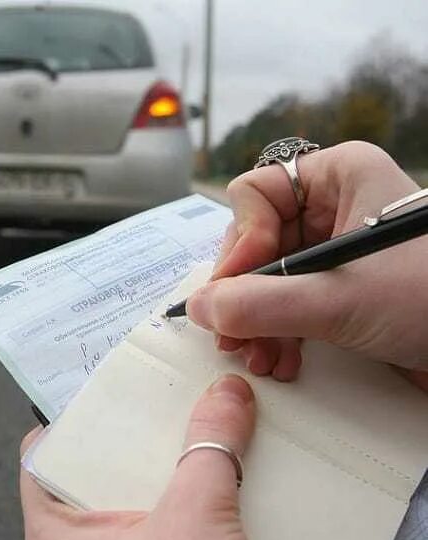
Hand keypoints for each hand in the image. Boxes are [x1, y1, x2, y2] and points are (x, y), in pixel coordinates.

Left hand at [20, 375, 256, 539]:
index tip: (101, 389)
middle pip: (91, 473)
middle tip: (155, 409)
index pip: (42, 456)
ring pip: (126, 502)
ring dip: (158, 474)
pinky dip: (178, 505)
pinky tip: (207, 488)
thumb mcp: (197, 518)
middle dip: (127, 442)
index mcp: (56, 535)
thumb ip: (209, 449)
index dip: (70, 418)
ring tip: (184, 441)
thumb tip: (224, 398)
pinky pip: (154, 529)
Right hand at [186, 141, 427, 385]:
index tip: (237, 290)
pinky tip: (279, 360)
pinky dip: (276, 331)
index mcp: (339, 176)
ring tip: (259, 358)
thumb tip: (199, 309)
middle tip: (234, 336)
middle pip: (254, 240)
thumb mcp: (341, 299)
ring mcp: (337, 248)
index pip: (254, 196)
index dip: (240, 244)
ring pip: (266, 275)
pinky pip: (288, 300)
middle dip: (243, 294)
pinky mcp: (343, 288)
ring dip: (254, 321)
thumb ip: (260, 304)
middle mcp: (333, 205)